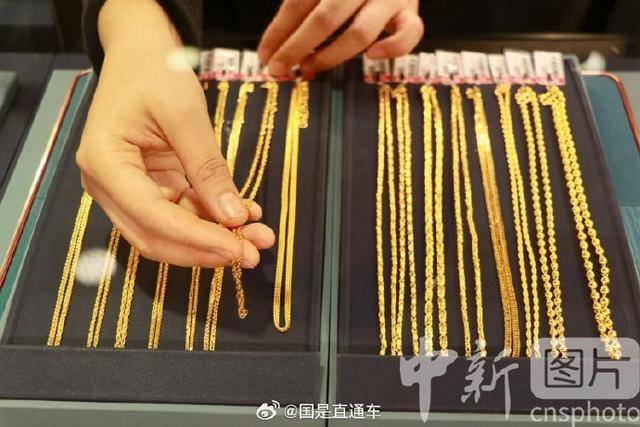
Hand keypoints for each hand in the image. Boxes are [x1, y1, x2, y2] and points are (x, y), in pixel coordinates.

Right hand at [77, 0, 274, 267]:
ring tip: (259, 235)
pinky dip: (210, 218)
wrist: (140, 53)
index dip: (198, 239)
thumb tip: (235, 219)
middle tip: (254, 253)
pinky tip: (245, 214)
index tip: (240, 250)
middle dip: (207, 249)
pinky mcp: (147, 187)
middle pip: (156, 236)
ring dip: (214, 238)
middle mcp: (107, 185)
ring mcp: (126, 189)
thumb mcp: (186, 116)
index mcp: (104, 164)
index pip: (152, 217)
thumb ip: (209, 169)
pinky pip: (179, 213)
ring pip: (170, 231)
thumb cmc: (156, 73)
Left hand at [258, 0, 422, 77]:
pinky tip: (372, 56)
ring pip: (360, 33)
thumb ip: (304, 4)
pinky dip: (392, 48)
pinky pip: (410, 33)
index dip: (278, 31)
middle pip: (324, 18)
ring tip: (310, 68)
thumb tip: (275, 45)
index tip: (265, 55)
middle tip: (279, 69)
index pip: (298, 2)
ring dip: (330, 56)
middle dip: (297, 48)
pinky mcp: (411, 11)